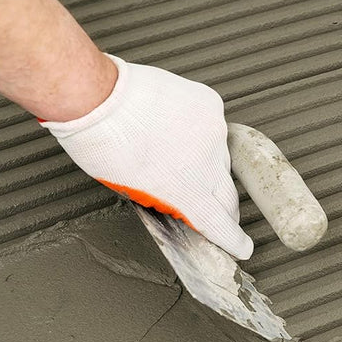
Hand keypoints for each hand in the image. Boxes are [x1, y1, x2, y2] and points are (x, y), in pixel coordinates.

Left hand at [41, 55, 253, 259]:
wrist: (99, 94)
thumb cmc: (103, 143)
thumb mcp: (132, 190)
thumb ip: (167, 200)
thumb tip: (182, 204)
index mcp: (187, 191)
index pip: (222, 225)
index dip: (233, 240)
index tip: (242, 247)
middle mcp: (207, 162)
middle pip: (228, 194)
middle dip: (221, 205)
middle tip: (208, 204)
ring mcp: (213, 130)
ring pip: (221, 157)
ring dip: (205, 162)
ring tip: (175, 154)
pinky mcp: (210, 105)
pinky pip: (213, 126)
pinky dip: (200, 132)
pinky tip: (177, 128)